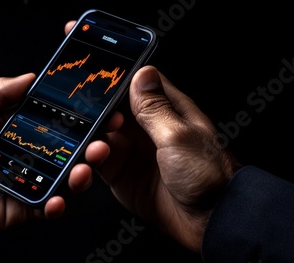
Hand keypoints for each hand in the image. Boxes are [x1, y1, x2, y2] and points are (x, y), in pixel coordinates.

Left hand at [0, 72, 118, 230]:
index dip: (80, 118)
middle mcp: (31, 157)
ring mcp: (30, 183)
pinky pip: (47, 209)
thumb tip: (31, 76)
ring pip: (66, 181)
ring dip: (81, 176)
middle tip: (102, 142)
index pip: (58, 124)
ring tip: (84, 168)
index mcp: (20, 132)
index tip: (101, 111)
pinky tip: (58, 199)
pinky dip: (56, 206)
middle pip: (70, 152)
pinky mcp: (24, 208)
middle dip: (92, 147)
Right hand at [91, 65, 241, 251]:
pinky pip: (95, 161)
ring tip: (95, 146)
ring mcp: (131, 150)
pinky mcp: (119, 173)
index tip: (94, 80)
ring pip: (98, 133)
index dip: (113, 77)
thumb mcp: (178, 135)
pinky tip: (87, 163)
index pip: (134, 83)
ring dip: (89, 136)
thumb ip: (154, 107)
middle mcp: (145, 127)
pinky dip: (86, 160)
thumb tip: (142, 73)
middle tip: (84, 113)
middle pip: (110, 107)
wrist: (209, 221)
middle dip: (93, 108)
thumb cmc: (208, 175)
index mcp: (165, 109)